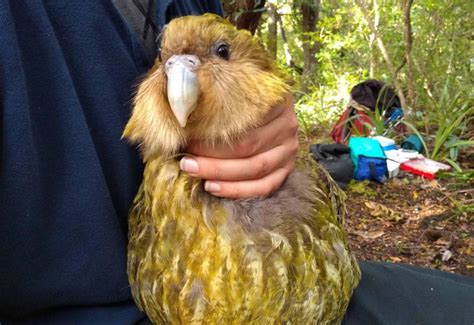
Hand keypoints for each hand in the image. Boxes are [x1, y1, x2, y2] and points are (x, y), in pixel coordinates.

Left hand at [179, 93, 297, 198]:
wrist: (265, 107)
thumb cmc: (238, 98)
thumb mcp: (231, 85)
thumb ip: (211, 90)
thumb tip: (183, 101)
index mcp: (276, 100)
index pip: (244, 121)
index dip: (213, 132)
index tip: (187, 138)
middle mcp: (287, 126)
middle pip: (249, 147)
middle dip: (213, 158)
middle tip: (186, 161)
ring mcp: (289, 150)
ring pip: (256, 169)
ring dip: (222, 175)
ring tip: (195, 173)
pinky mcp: (286, 169)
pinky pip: (265, 186)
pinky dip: (239, 190)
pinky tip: (214, 188)